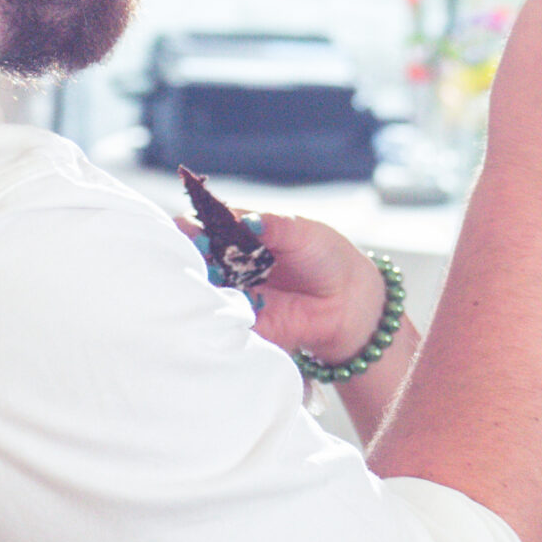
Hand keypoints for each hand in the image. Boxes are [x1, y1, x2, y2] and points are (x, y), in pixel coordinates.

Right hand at [179, 207, 384, 364]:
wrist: (349, 298)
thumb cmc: (324, 255)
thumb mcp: (301, 230)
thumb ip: (272, 225)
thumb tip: (245, 220)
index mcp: (237, 234)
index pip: (201, 226)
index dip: (192, 228)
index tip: (193, 231)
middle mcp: (229, 264)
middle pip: (196, 259)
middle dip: (194, 258)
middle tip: (202, 255)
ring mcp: (234, 293)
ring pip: (204, 290)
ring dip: (205, 285)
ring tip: (216, 278)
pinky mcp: (244, 322)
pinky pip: (225, 318)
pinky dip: (224, 311)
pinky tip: (232, 303)